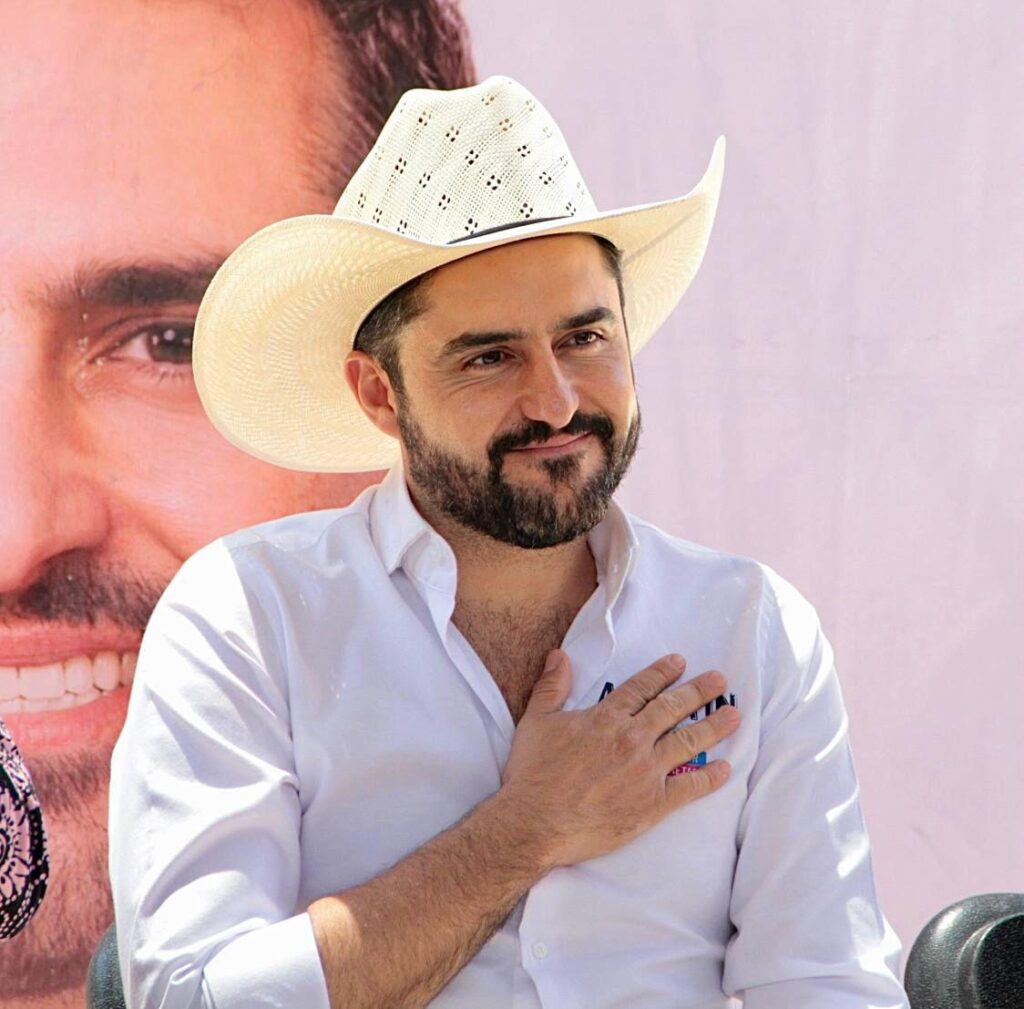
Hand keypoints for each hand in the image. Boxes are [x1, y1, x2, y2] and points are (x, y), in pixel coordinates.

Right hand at [500, 651, 739, 867]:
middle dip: (699, 691)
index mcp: (606, 718)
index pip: (642, 688)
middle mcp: (631, 739)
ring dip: (713, 726)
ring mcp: (645, 772)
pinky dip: (709, 778)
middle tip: (720, 680)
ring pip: (688, 742)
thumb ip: (552, 686)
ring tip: (734, 714)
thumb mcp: (536, 721)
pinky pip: (688, 787)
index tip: (680, 662)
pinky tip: (725, 769)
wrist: (535, 822)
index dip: (663, 673)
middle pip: (672, 708)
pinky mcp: (652, 805)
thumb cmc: (533, 773)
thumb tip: (559, 655)